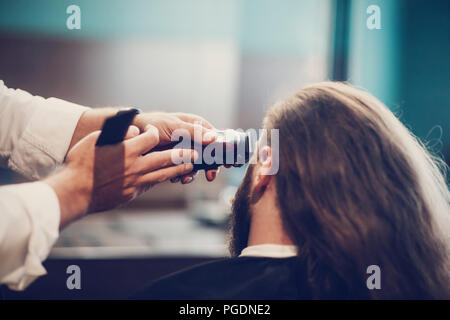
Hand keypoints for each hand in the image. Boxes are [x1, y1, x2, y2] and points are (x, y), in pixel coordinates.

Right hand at [45, 125, 196, 227]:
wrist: (75, 192)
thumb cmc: (80, 164)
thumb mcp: (95, 141)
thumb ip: (118, 135)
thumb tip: (134, 132)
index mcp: (127, 149)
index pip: (152, 137)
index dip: (155, 133)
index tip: (154, 132)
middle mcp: (136, 165)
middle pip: (167, 157)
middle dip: (183, 154)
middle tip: (195, 152)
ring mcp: (136, 181)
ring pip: (164, 174)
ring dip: (179, 169)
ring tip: (191, 166)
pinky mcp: (133, 193)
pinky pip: (151, 184)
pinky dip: (160, 179)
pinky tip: (167, 177)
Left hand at [133, 112, 219, 182]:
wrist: (132, 135)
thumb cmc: (153, 124)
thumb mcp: (174, 127)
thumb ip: (194, 133)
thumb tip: (213, 138)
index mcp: (197, 126)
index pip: (217, 138)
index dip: (225, 150)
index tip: (230, 161)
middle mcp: (193, 138)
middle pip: (210, 154)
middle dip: (210, 167)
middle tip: (210, 176)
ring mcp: (185, 150)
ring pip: (197, 164)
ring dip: (193, 173)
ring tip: (185, 179)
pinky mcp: (176, 160)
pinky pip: (185, 170)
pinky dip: (182, 175)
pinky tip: (176, 178)